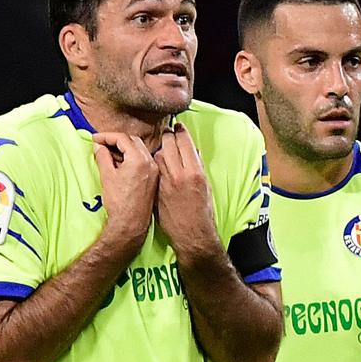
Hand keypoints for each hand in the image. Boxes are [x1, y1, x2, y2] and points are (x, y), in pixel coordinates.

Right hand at [92, 132, 157, 252]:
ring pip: (140, 150)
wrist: (131, 223)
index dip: (107, 136)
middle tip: (101, 144)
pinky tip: (120, 164)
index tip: (95, 139)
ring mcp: (155, 170)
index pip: (123, 138)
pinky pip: (144, 161)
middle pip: (133, 141)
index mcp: (139, 159)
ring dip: (125, 148)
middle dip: (117, 140)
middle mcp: (151, 162)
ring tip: (109, 154)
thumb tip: (98, 146)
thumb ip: (102, 156)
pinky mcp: (154, 178)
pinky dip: (132, 158)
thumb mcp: (107, 175)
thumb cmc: (119, 201)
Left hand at [154, 124, 220, 261]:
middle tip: (169, 132)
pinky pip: (153, 169)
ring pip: (158, 155)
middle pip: (169, 144)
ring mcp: (165, 182)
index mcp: (195, 172)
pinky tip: (157, 162)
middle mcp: (179, 174)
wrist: (191, 234)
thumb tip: (193, 154)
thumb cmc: (203, 213)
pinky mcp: (156, 190)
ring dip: (161, 148)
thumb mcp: (206, 186)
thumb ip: (198, 168)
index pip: (185, 143)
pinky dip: (155, 163)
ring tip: (164, 147)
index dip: (180, 132)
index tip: (178, 127)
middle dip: (169, 135)